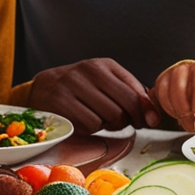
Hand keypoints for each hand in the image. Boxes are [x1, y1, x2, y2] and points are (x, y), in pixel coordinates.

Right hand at [28, 58, 159, 133]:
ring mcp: (72, 86)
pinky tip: (82, 121)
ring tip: (97, 118)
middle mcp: (87, 71)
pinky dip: (90, 130)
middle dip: (126, 120)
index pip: (134, 91)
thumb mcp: (105, 83)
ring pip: (107, 118)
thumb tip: (153, 115)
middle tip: (120, 122)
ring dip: (106, 126)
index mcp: (103, 65)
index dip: (147, 110)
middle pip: (124, 107)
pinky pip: (89, 126)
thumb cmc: (80, 89)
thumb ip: (130, 93)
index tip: (150, 120)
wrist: (42, 88)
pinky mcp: (60, 102)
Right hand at [151, 61, 194, 132]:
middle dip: (186, 114)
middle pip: (180, 93)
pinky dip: (170, 111)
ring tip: (188, 122)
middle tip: (194, 126)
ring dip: (178, 114)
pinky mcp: (160, 82)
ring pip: (168, 98)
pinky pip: (161, 100)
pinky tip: (179, 114)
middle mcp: (183, 68)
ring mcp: (169, 74)